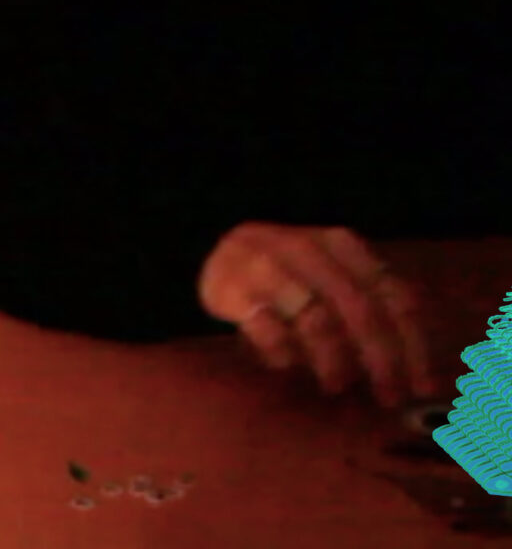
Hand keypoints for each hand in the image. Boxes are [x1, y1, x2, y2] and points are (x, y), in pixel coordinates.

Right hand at [197, 222, 444, 406]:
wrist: (219, 255)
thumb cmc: (291, 278)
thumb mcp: (334, 281)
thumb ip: (371, 310)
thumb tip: (417, 376)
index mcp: (342, 245)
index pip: (394, 296)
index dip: (414, 346)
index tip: (422, 388)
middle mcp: (308, 248)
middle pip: (360, 309)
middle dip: (381, 359)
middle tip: (388, 397)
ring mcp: (266, 264)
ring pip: (317, 319)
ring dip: (334, 360)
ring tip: (335, 385)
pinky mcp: (230, 287)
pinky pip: (269, 329)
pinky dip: (284, 353)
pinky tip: (285, 364)